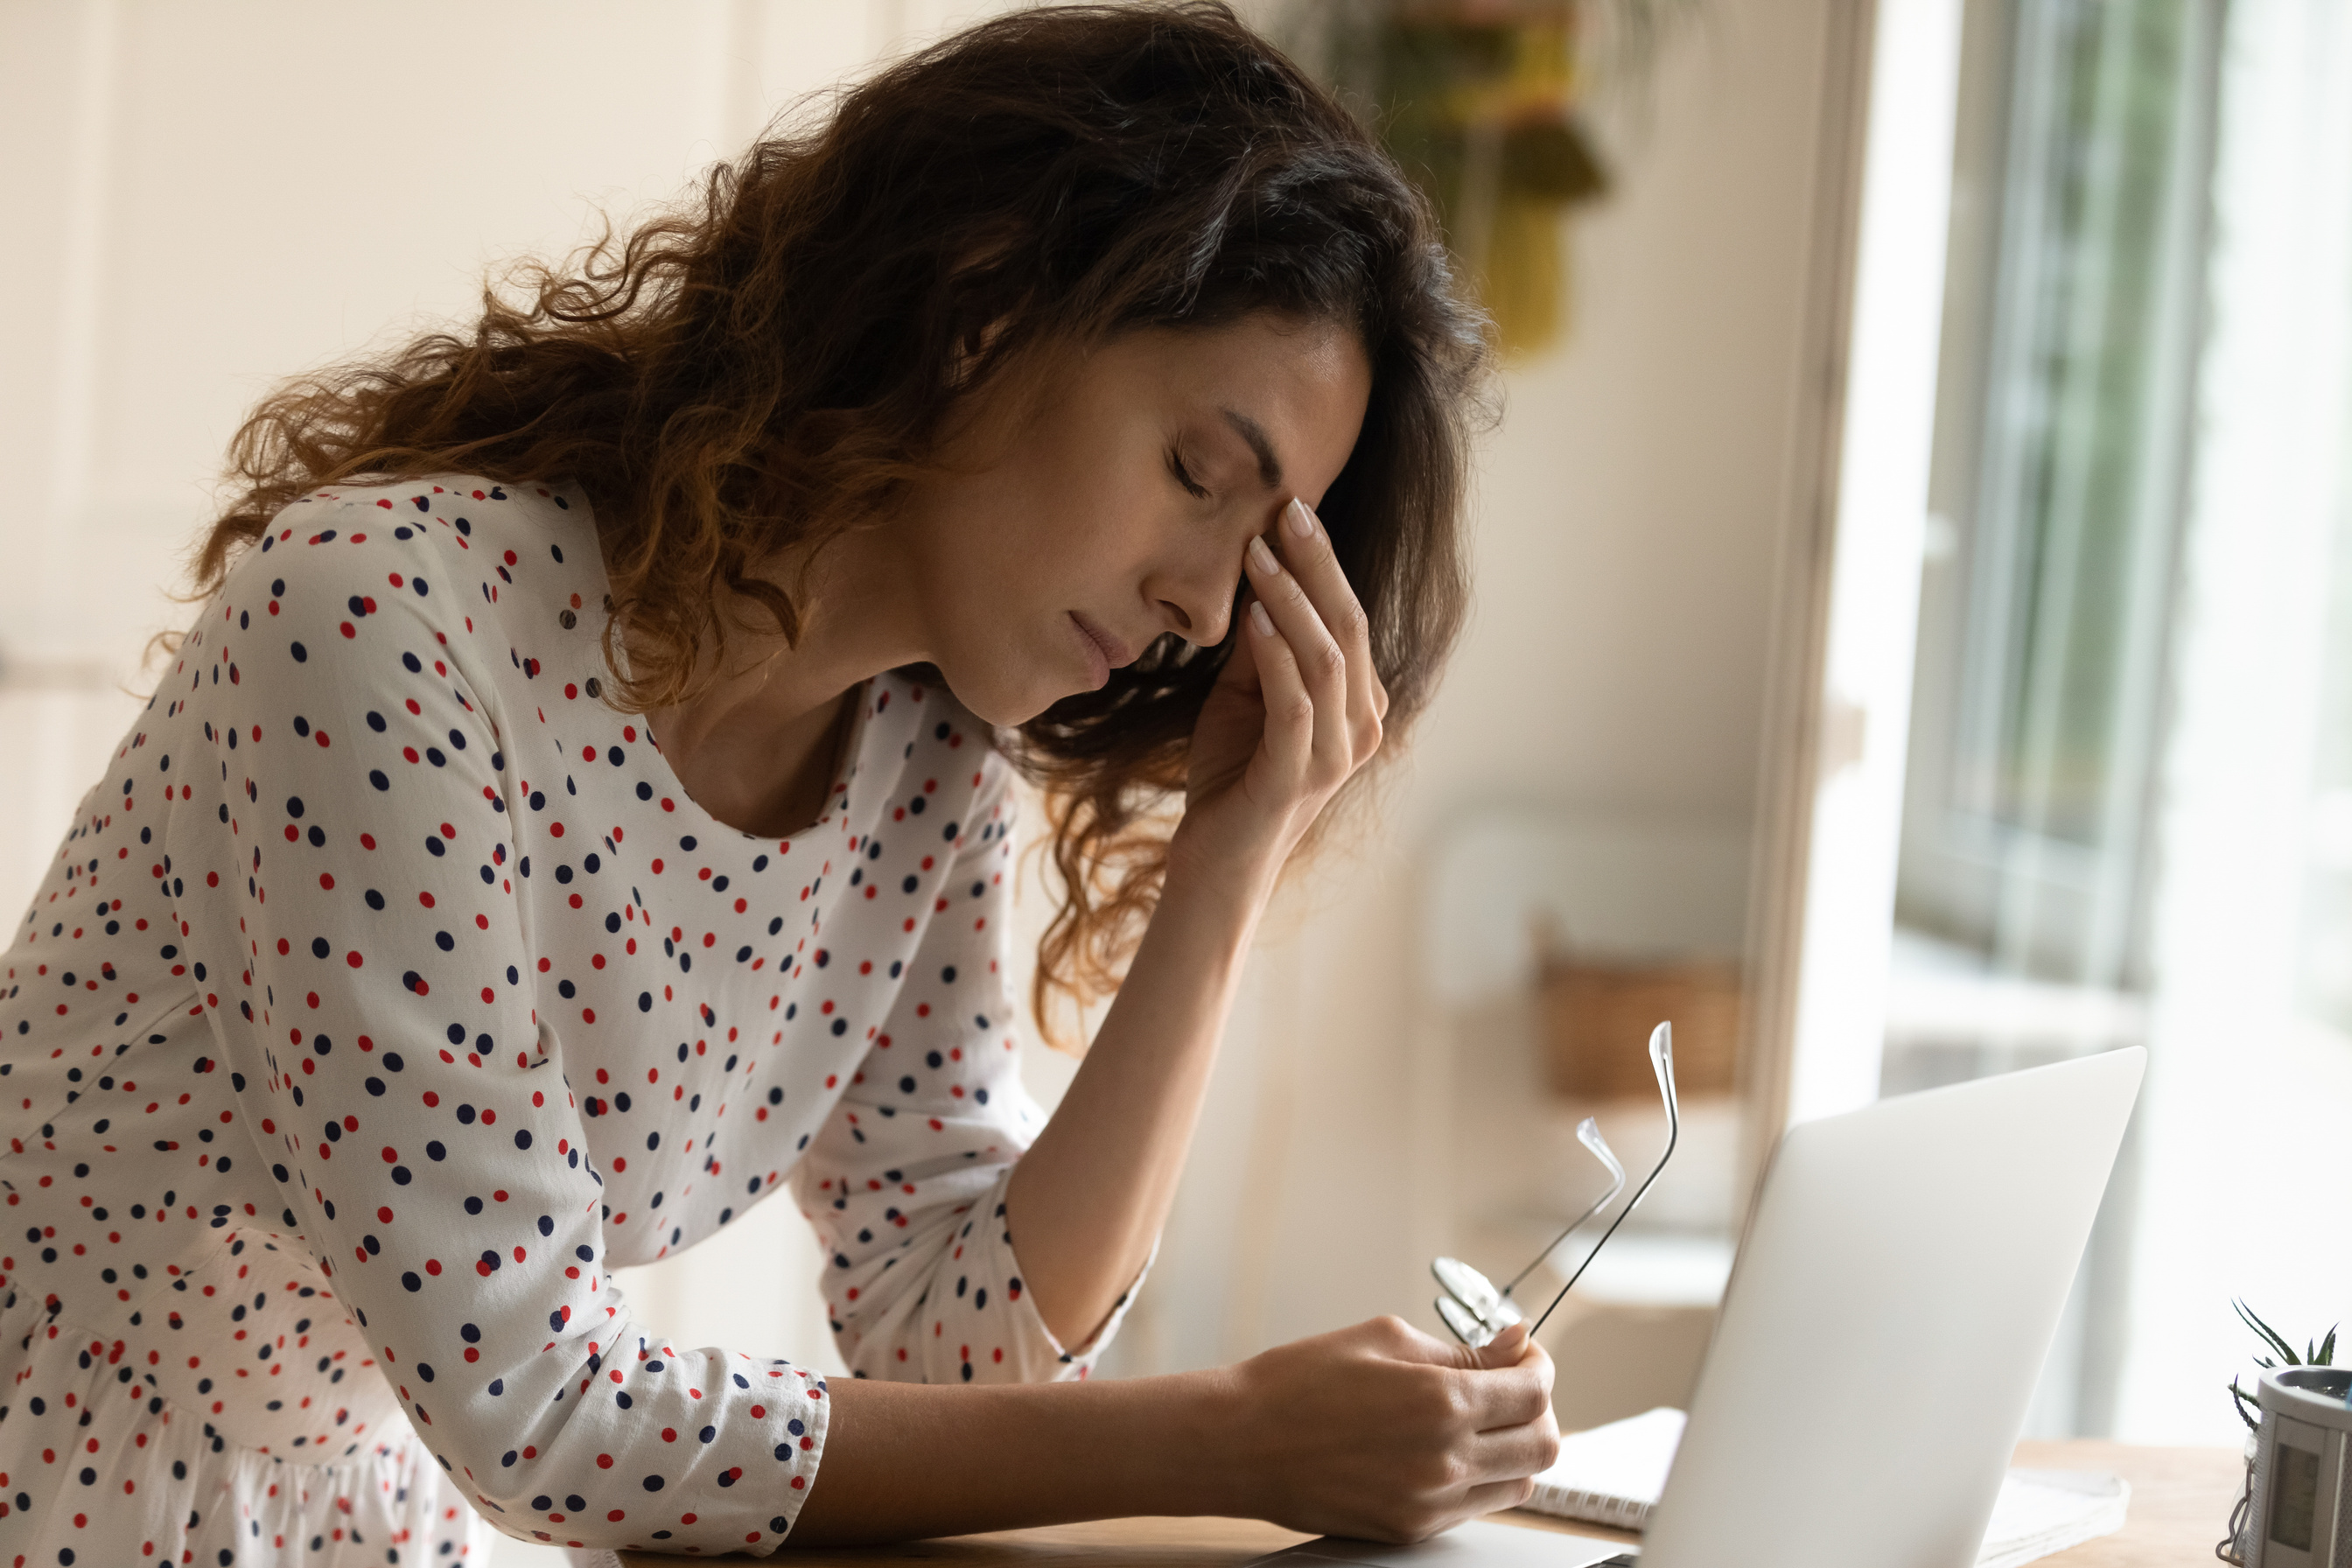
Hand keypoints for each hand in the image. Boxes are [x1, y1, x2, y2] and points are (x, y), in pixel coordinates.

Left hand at [1176, 497, 1389, 880]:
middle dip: (1318, 563)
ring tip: (1258, 554)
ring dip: (1291, 601)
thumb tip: (1255, 566)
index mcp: (1358, 701)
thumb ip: (1260, 643)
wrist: (1216, 859)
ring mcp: (1335, 756)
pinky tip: (1252, 621)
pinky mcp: (1296, 779)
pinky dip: (1276, 659)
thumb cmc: (1231, 773)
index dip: (1323, 560)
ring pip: (1327, 660)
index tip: (1291, 506)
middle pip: (1348, 626)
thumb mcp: (1243, 693)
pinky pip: (1296, 707)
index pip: (1348, 615)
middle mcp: (1362, 725)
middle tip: (1287, 508)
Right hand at [1215, 1316, 1561, 1542]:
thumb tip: (1514, 1345)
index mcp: (1442, 1401)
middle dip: (1538, 1407)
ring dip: (1515, 1446)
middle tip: (1510, 1383)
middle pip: (1543, 1444)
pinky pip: (1476, 1507)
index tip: (1522, 1353)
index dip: (1539, 1365)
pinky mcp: (1412, 1529)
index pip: (1535, 1390)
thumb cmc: (1299, 1382)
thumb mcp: (1384, 1339)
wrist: (1240, 1443)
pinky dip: (1480, 1476)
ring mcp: (1431, 1503)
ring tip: (1479, 1418)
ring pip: (1519, 1483)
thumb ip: (1461, 1348)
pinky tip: (1446, 1447)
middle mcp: (1447, 1460)